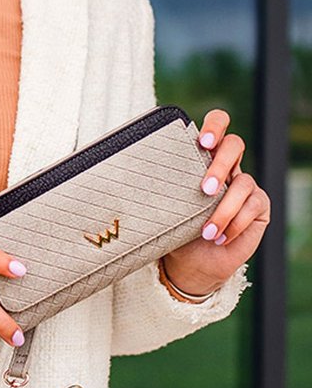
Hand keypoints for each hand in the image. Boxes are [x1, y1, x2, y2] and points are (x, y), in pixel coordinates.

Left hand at [162, 108, 270, 295]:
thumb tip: (129, 179)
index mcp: (204, 159)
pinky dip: (235, 223)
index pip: (217, 125)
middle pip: (235, 144)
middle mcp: (228, 167)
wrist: (192, 262)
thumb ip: (159, 189)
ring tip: (206, 232)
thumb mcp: (165, 207)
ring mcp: (246, 185)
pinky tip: (219, 237)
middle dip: (220, 164)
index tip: (202, 142)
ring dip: (223, 209)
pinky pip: (253, 205)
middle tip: (205, 189)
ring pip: (243, 182)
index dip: (215, 126)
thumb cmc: (177, 230)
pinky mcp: (259, 205)